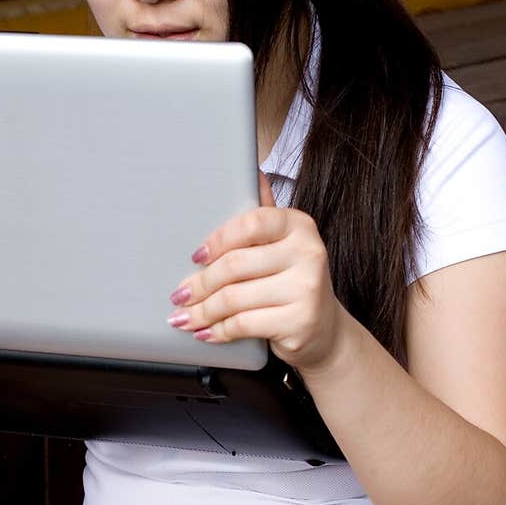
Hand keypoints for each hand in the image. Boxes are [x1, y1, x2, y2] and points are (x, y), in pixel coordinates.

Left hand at [166, 170, 347, 375]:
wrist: (326, 331)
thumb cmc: (294, 283)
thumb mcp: (283, 246)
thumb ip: (265, 216)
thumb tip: (252, 172)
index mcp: (300, 225)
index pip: (251, 223)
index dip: (217, 240)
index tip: (195, 257)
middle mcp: (309, 252)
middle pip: (235, 264)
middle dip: (200, 283)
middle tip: (180, 294)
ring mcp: (307, 288)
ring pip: (234, 298)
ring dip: (202, 311)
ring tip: (185, 317)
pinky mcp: (299, 321)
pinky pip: (243, 324)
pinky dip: (217, 330)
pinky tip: (205, 332)